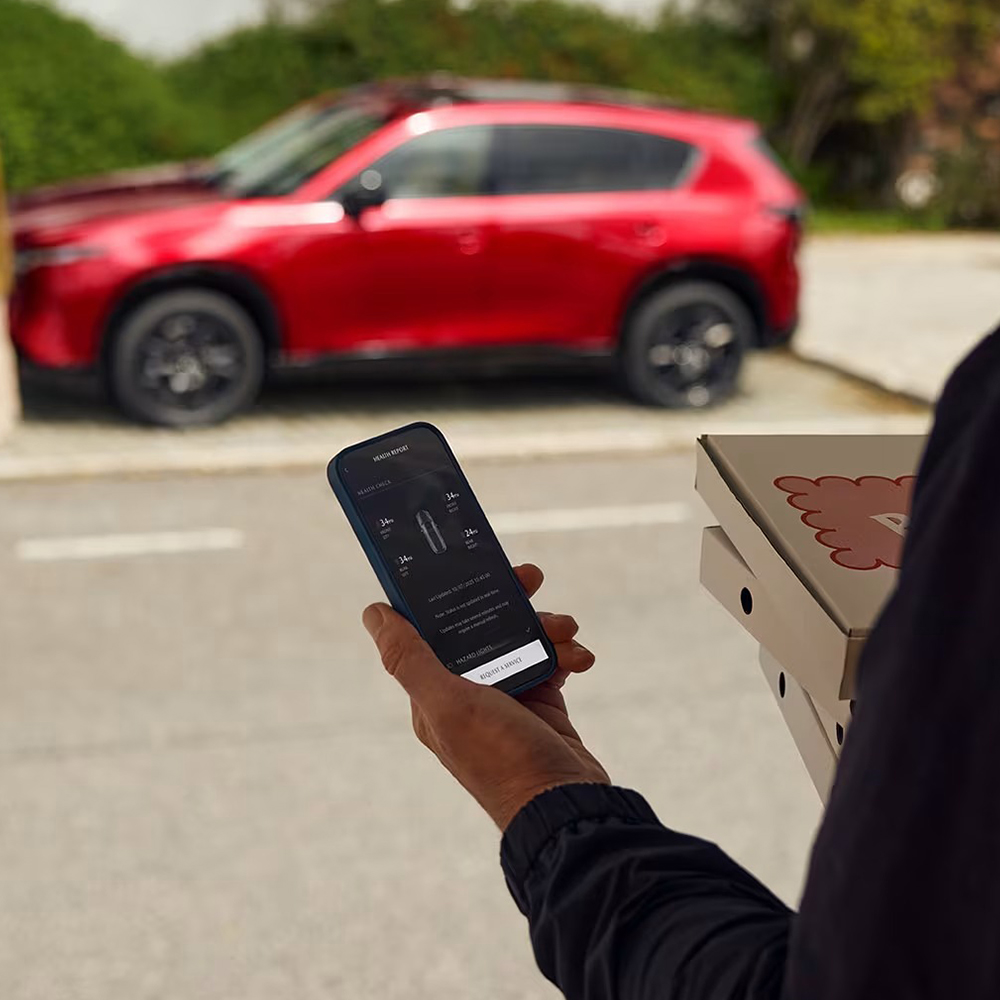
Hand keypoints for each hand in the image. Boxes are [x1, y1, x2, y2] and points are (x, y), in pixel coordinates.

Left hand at [363, 563, 609, 829]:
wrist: (567, 807)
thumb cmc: (503, 759)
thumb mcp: (450, 705)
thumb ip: (410, 660)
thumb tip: (373, 613)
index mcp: (432, 693)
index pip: (430, 627)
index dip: (447, 593)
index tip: (472, 564)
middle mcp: (465, 693)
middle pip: (480, 626)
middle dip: (508, 600)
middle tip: (532, 576)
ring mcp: (504, 698)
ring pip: (519, 639)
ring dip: (546, 628)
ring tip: (567, 631)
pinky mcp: (540, 705)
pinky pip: (548, 662)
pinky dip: (565, 654)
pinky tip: (580, 659)